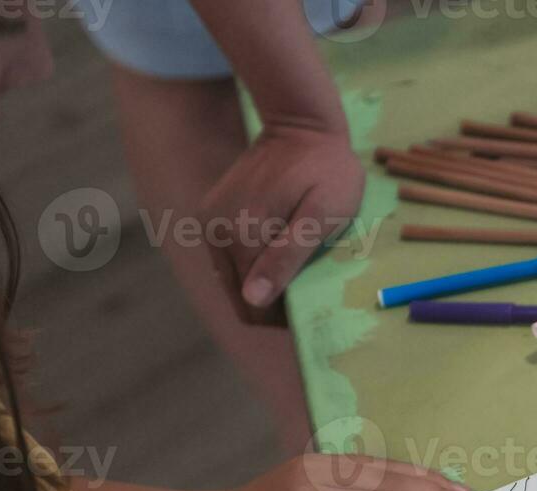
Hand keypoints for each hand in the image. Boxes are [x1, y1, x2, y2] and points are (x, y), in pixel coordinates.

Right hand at [199, 121, 365, 311]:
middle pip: (239, 297)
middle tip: (307, 285)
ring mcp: (209, 221)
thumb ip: (287, 256)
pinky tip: (277, 252)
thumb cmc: (327, 171)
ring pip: (231, 280)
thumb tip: (253, 298)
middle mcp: (216, 230)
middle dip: (272, 304)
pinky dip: (250, 265)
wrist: (303, 126)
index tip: (310, 305)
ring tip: (295, 266)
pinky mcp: (210, 214)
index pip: (253, 306)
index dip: (283, 318)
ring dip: (261, 284)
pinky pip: (227, 258)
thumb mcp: (323, 215)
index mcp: (243, 235)